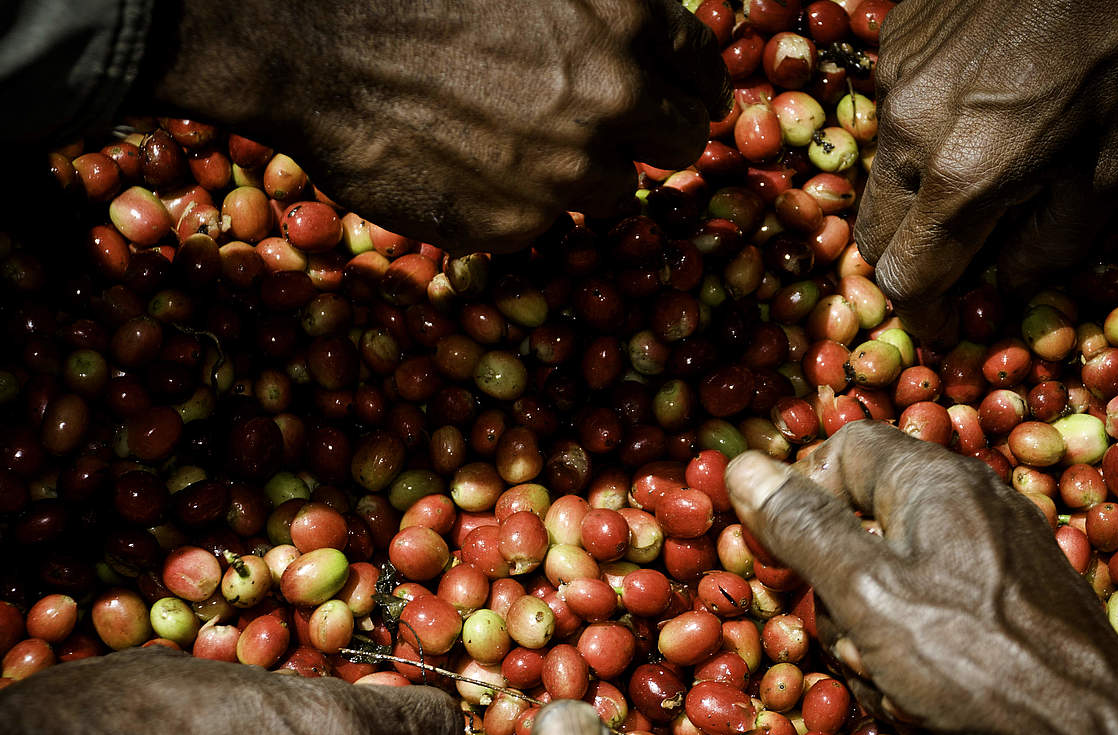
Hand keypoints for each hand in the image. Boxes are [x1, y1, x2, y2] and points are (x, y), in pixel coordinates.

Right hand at [139, 0, 730, 251]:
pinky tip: (474, 166)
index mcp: (626, 16)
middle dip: (653, 136)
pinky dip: (524, 201)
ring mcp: (569, 169)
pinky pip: (549, 220)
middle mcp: (613, 97)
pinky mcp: (520, 224)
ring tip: (523, 144)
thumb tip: (641, 36)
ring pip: (618, 190)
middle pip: (679, 141)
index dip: (694, 88)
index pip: (703, 71)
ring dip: (587, 173)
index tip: (684, 100)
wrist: (308, 43)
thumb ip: (597, 3)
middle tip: (615, 132)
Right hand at [724, 423, 1117, 734]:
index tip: (780, 556)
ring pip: (885, 584)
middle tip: (851, 639)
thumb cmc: (972, 659)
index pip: (842, 451)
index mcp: (934, 482)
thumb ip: (801, 528)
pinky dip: (908, 656)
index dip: (800, 497)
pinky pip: (925, 620)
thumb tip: (743, 468)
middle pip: (858, 526)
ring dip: (868, 637)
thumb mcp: (865, 590)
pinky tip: (921, 696)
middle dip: (835, 592)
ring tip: (894, 679)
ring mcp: (989, 563)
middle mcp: (965, 508)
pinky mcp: (1002, 613)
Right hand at [853, 0, 1117, 341]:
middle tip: (948, 261)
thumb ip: (1048, 249)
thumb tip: (1001, 284)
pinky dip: (919, 134)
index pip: (906, 277)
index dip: (921, 315)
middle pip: (874, 236)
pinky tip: (966, 108)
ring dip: (913, 195)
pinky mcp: (892, 48)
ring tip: (968, 169)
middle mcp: (911, 136)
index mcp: (964, 180)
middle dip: (906, 261)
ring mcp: (894, 87)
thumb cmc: (1116, 63)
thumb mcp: (1109, 174)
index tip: (940, 326)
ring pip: (881, 176)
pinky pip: (891, 117)